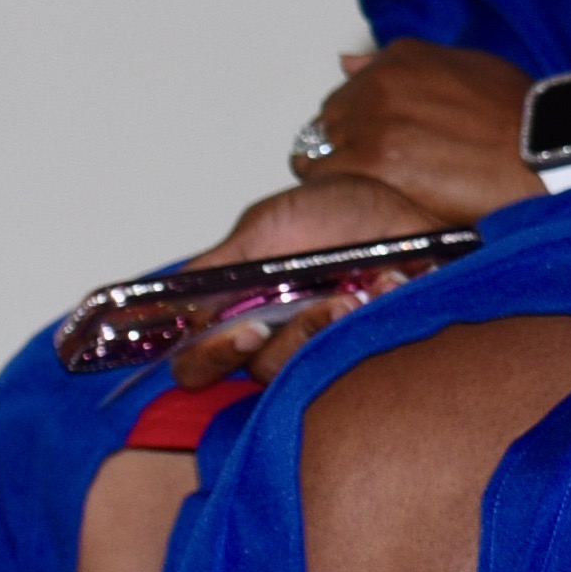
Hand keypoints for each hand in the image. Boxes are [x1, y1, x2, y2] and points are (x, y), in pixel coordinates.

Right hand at [164, 175, 462, 386]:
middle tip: (324, 306)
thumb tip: (172, 299)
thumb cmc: (331, 212)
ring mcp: (325, 343)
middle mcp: (278, 336)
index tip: (248, 332)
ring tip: (362, 289)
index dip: (211, 358)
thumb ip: (219, 265)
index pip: (199, 362)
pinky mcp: (374, 341)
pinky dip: (384, 312)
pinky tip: (395, 281)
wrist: (398, 200)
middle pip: (260, 371)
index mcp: (239, 312)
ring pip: (313, 368)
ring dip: (339, 325)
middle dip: (294, 340)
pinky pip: (373, 351)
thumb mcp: (268, 224)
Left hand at [292, 40, 535, 217]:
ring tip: (379, 183)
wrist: (546, 151)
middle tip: (383, 168)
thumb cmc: (519, 114)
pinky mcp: (375, 159)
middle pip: (329, 119)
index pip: (348, 91)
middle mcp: (380, 81)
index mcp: (401, 57)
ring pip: (320, 147)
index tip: (382, 141)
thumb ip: (404, 64)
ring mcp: (374, 120)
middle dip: (345, 143)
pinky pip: (326, 173)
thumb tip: (346, 62)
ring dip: (340, 166)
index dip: (361, 121)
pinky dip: (340, 185)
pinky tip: (372, 193)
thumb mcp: (467, 68)